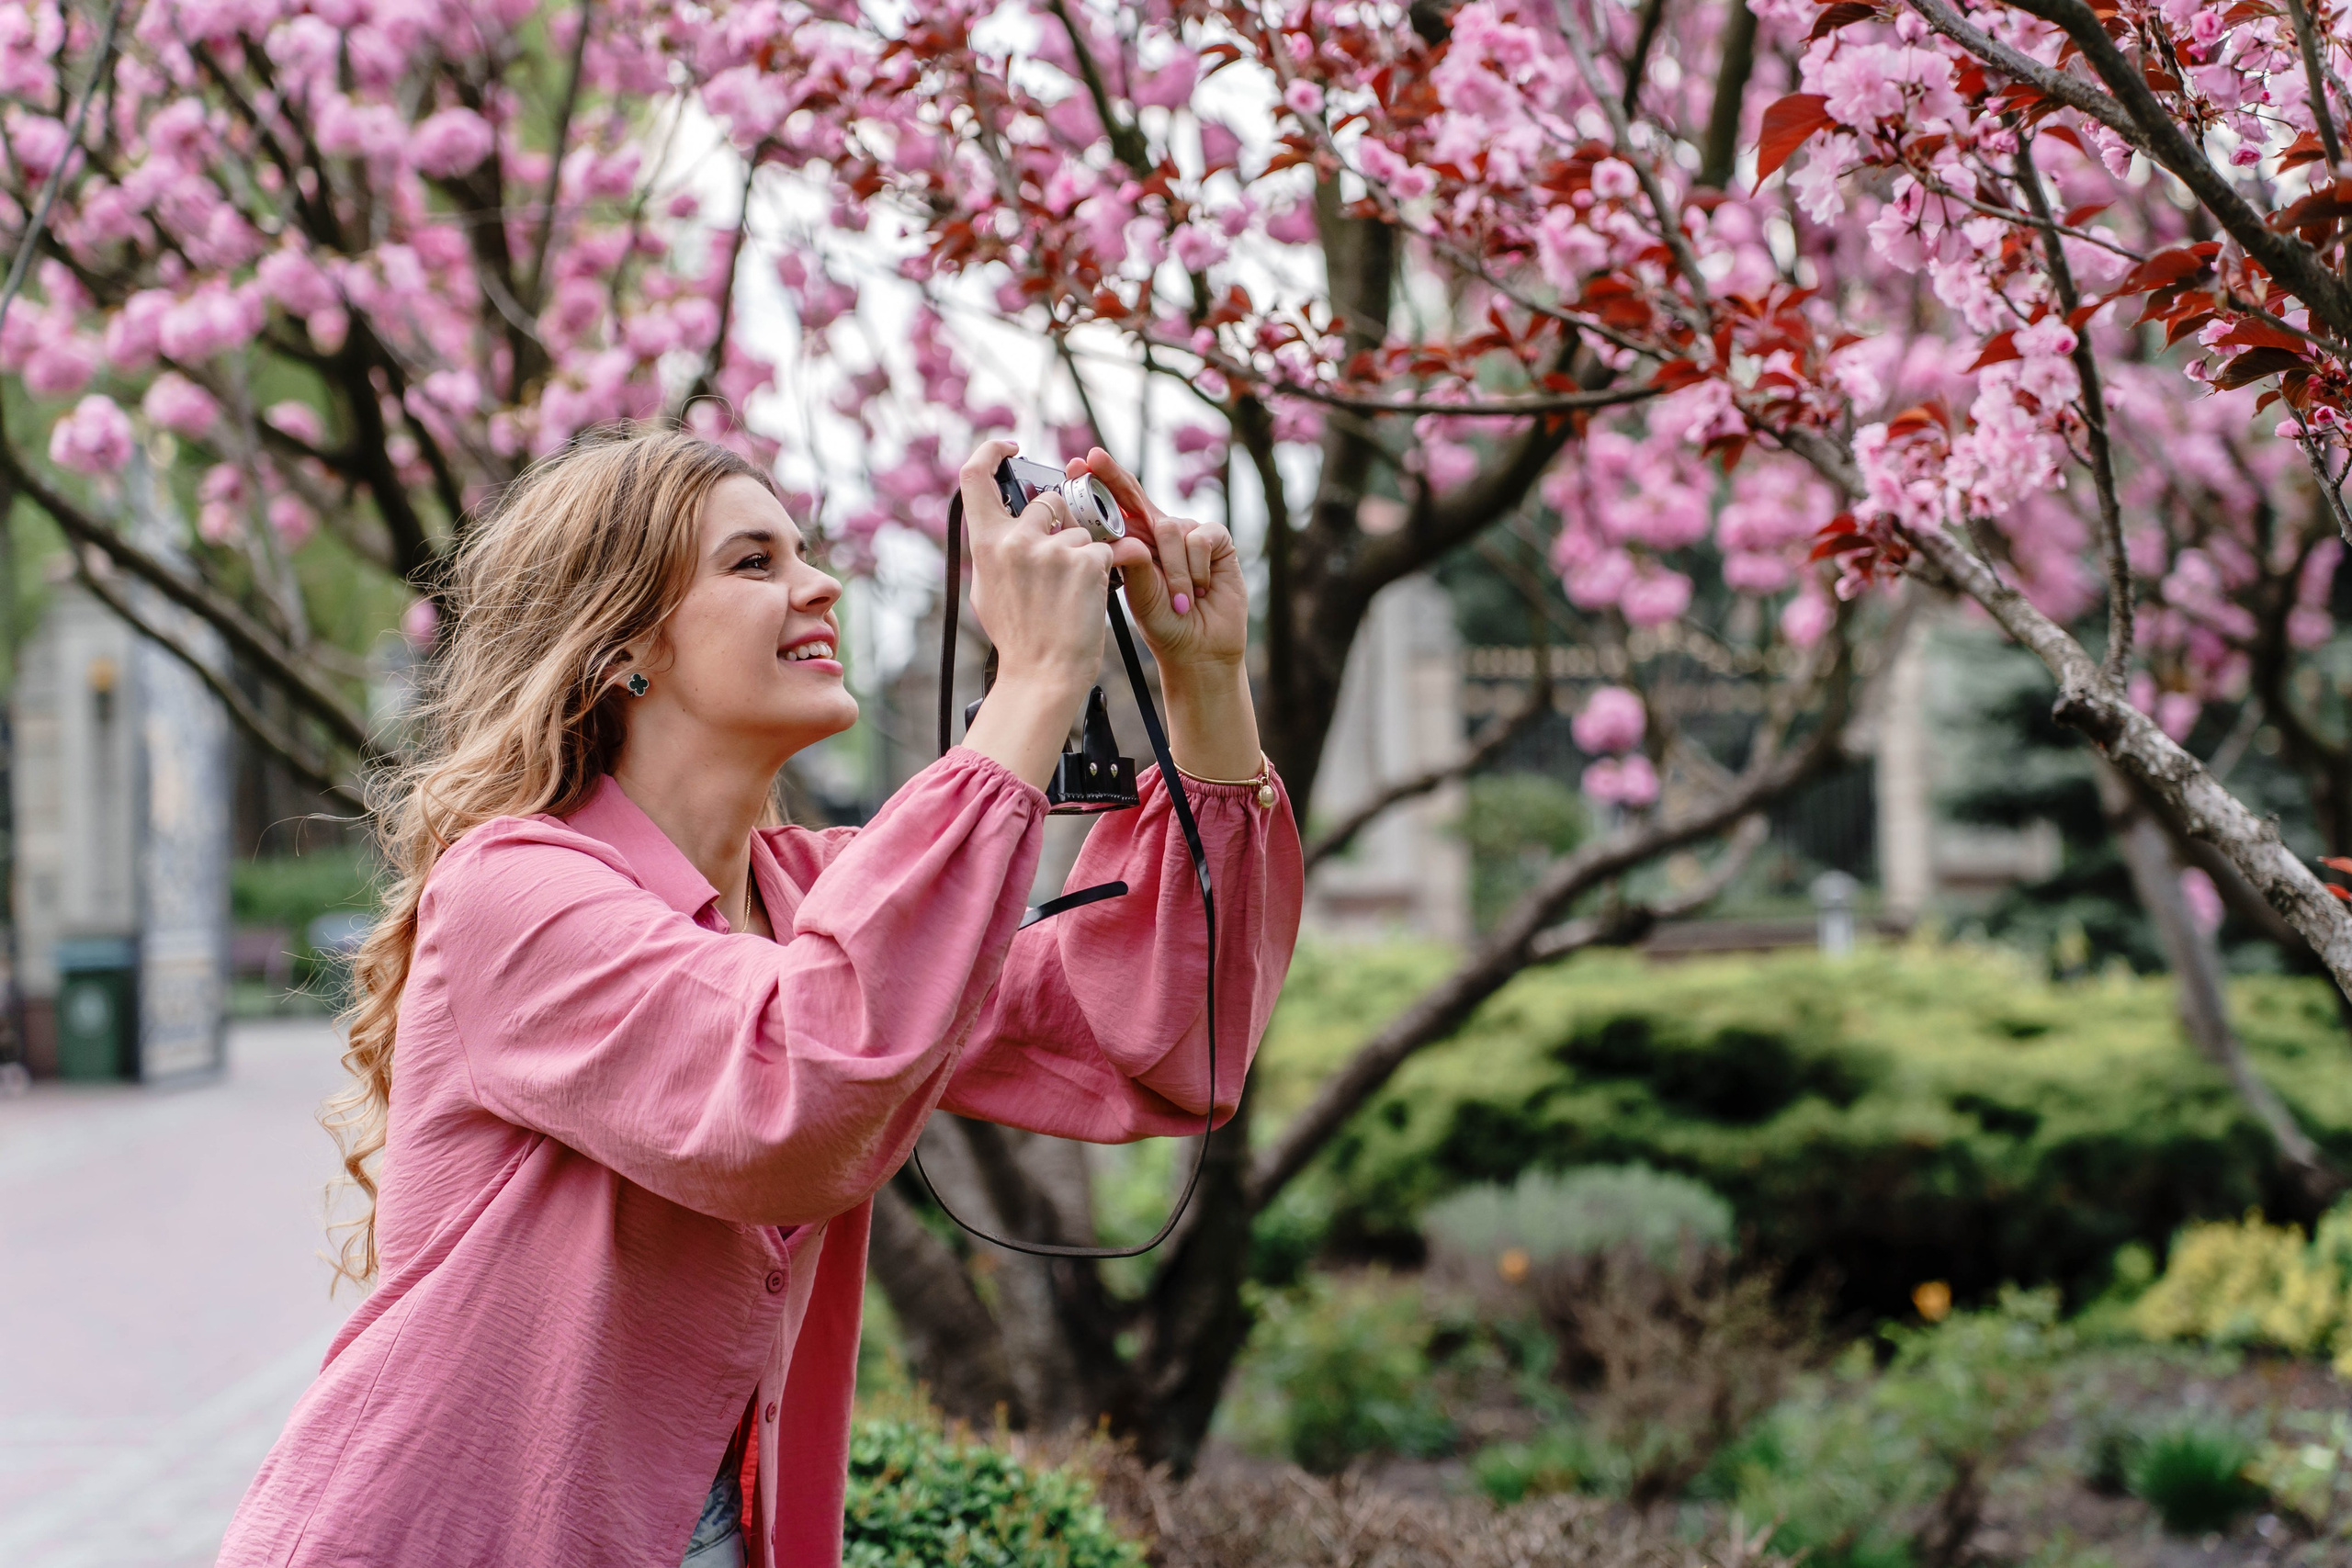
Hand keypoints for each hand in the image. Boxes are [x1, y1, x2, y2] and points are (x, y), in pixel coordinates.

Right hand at [956, 439, 1154, 788]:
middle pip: (1047, 503)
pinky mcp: (1088, 563)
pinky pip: (1106, 550)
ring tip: (1073, 597)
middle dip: (1062, 524)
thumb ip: (996, 550)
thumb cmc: (1019, 638)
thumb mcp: (989, 589)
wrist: (1043, 675)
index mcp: (987, 544)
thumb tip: (1003, 524)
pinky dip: (1105, 571)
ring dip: (1084, 556)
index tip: (1011, 446)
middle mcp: (1017, 540)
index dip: (991, 451)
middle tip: (1064, 564)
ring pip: (1081, 532)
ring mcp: (1053, 550)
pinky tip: (1091, 598)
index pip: (974, 477)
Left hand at [1075, 447, 1246, 680]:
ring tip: (1180, 600)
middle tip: (1094, 458)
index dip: (1097, 483)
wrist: (1197, 647)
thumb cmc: (1163, 621)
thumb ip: (1127, 557)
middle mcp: (1159, 530)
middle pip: (1135, 493)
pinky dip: (1197, 569)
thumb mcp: (1136, 588)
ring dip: (1174, 572)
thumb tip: (1113, 534)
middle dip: (1113, 475)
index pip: (1114, 505)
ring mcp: (1189, 532)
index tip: (1074, 465)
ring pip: (1170, 530)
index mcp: (1134, 540)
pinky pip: (1199, 539)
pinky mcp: (1217, 540)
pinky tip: (1202, 590)